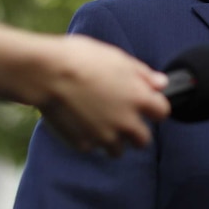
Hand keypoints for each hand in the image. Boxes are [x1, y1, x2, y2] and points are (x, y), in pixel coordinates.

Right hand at [32, 34, 170, 156]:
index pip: (163, 113)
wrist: (45, 73)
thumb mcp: (118, 58)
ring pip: (117, 150)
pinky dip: (88, 139)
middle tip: (122, 118)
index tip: (145, 104)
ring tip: (98, 122)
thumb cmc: (82, 59)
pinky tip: (79, 123)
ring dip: (112, 140)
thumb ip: (143, 75)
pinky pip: (91, 147)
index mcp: (139, 98)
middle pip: (143, 140)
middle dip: (136, 132)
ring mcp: (103, 136)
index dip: (154, 108)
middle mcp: (125, 122)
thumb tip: (161, 84)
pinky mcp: (82, 143)